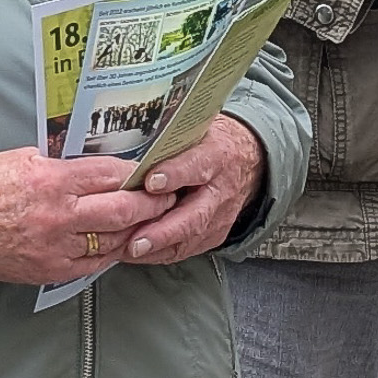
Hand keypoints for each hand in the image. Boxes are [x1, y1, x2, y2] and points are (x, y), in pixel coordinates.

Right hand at [0, 148, 174, 285]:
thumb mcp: (26, 158)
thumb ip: (65, 162)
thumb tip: (101, 162)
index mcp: (53, 180)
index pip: (110, 174)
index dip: (136, 173)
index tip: (151, 171)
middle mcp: (59, 215)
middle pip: (122, 210)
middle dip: (151, 203)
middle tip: (166, 196)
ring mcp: (57, 246)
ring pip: (114, 239)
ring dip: (137, 229)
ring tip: (151, 219)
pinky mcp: (53, 269)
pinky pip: (96, 262)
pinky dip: (113, 251)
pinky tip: (123, 241)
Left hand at [119, 116, 265, 265]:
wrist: (247, 160)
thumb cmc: (211, 142)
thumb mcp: (196, 128)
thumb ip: (172, 134)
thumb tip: (136, 123)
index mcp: (216, 155)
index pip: (196, 165)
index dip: (174, 174)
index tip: (151, 182)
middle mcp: (220, 190)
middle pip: (195, 215)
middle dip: (165, 230)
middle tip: (137, 240)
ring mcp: (220, 216)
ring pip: (190, 237)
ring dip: (159, 246)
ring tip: (130, 251)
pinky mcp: (214, 234)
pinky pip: (186, 249)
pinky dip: (160, 253)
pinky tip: (136, 254)